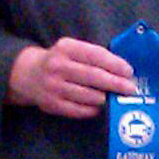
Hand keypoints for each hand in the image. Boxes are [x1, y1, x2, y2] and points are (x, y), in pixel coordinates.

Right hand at [8, 38, 136, 118]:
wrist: (28, 75)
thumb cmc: (59, 61)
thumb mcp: (71, 49)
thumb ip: (92, 55)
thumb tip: (122, 70)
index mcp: (66, 48)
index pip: (95, 55)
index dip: (115, 64)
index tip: (129, 71)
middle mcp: (58, 66)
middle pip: (93, 76)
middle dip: (115, 83)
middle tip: (130, 89)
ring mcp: (53, 87)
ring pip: (88, 95)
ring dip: (105, 98)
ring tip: (115, 98)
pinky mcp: (51, 104)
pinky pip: (78, 110)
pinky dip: (92, 109)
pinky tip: (100, 107)